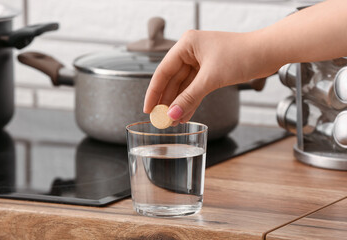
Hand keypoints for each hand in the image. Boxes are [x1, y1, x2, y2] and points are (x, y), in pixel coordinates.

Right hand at [143, 30, 274, 123]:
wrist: (269, 52)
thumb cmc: (243, 54)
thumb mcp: (211, 78)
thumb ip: (190, 98)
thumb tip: (172, 115)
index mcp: (186, 45)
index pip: (163, 71)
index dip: (154, 92)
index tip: (148, 109)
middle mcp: (191, 51)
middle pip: (172, 80)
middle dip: (167, 101)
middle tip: (160, 119)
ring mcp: (201, 61)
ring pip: (184, 86)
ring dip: (179, 103)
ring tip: (172, 121)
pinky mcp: (211, 70)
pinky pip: (196, 88)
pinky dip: (191, 101)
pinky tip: (185, 114)